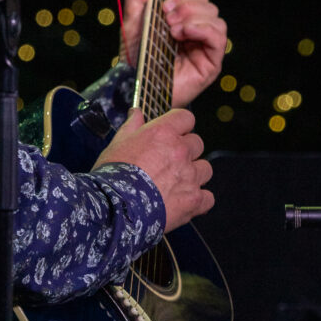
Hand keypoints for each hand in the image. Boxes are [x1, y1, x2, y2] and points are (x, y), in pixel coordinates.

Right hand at [93, 108, 212, 231]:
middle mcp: (180, 151)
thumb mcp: (117, 144)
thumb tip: (136, 112)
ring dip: (194, 174)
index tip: (174, 132)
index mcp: (163, 133)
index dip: (180, 125)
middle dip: (186, 151)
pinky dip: (199, 200)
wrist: (115, 208)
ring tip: (176, 183)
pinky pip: (208, 198)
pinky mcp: (194, 200)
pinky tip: (184, 201)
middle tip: (169, 162)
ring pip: (205, 169)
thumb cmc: (113, 175)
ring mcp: (190, 176)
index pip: (186, 118)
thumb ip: (131, 126)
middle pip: (197, 143)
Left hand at [121, 0, 226, 106]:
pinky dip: (203, 29)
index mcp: (182, 22)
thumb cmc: (134, 59)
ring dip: (194, 17)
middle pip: (208, 6)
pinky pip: (219, 38)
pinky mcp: (210, 63)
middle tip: (166, 17)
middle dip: (187, 5)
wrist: (133, 87)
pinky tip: (184, 33)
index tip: (163, 5)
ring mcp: (205, 49)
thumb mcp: (132, 24)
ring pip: (216, 19)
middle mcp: (197, 34)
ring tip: (172, 30)